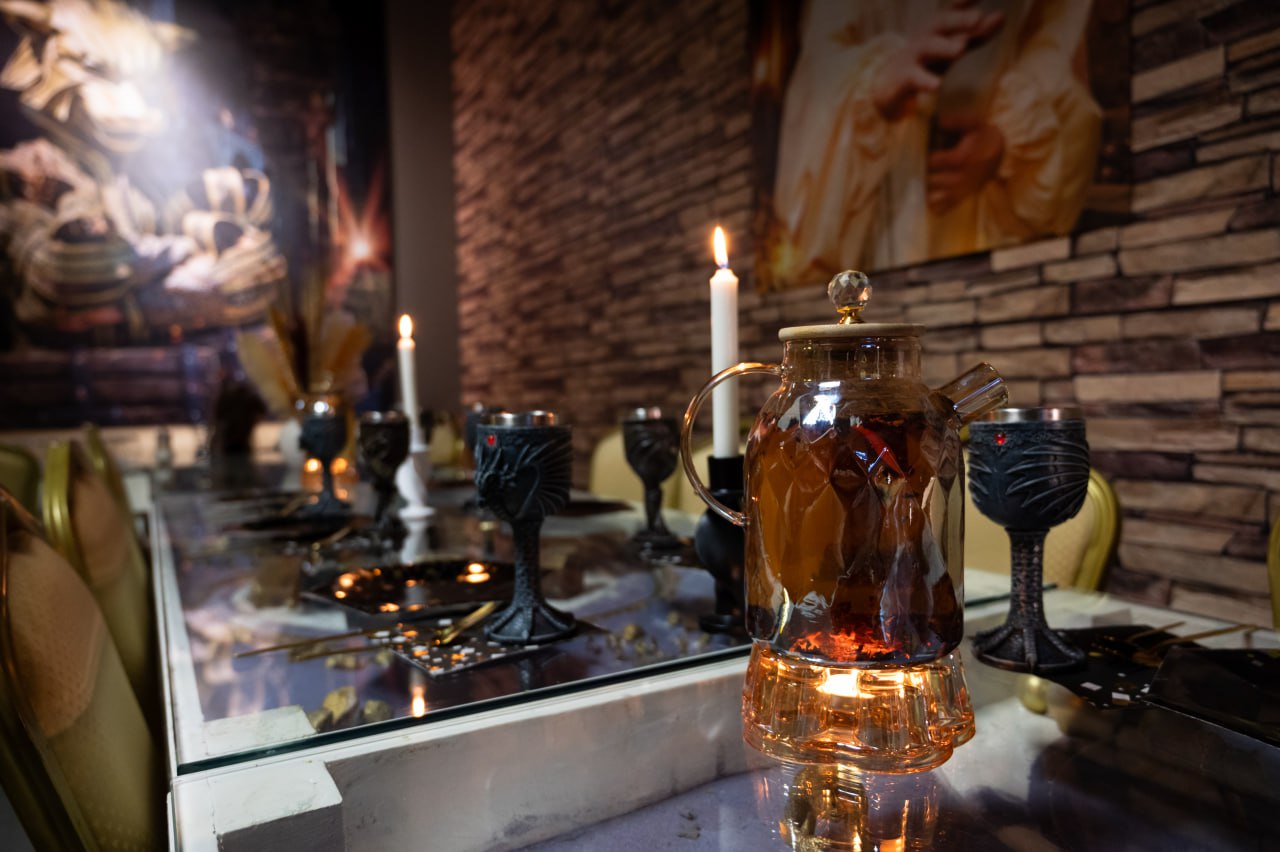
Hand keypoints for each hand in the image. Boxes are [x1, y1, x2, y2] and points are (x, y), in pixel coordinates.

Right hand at [869, 0, 1003, 121]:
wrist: (888, 85)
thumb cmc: (926, 61)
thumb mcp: (951, 46)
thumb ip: (976, 34)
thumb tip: (1002, 16)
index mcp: (936, 29)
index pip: (951, 11)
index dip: (962, 2)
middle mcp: (924, 38)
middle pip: (938, 23)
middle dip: (957, 19)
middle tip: (978, 18)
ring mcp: (911, 57)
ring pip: (926, 47)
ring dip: (943, 46)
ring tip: (961, 49)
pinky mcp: (902, 78)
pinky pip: (913, 78)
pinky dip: (925, 81)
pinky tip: (936, 86)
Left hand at [926, 121, 1004, 214]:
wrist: (1003, 152)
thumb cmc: (984, 135)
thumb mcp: (974, 123)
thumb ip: (956, 121)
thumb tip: (937, 119)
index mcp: (962, 158)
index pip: (933, 162)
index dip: (923, 156)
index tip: (920, 152)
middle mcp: (961, 177)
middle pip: (931, 181)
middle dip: (922, 173)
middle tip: (917, 166)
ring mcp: (961, 190)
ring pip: (934, 197)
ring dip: (925, 189)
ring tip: (921, 178)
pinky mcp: (962, 197)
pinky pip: (943, 208)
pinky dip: (932, 205)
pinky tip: (927, 196)